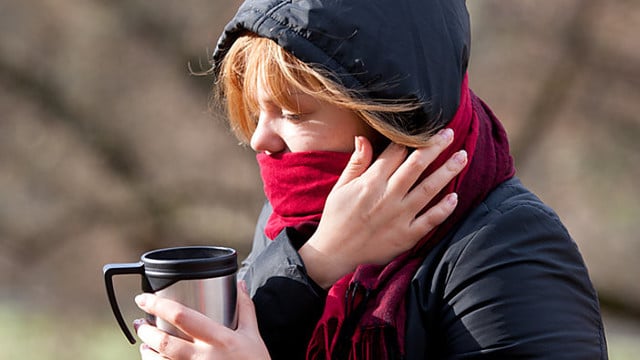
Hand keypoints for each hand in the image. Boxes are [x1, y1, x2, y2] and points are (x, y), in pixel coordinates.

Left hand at [134, 281, 269, 359]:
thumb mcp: (253, 336)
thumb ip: (245, 308)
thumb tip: (240, 284)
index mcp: (220, 339)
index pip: (182, 317)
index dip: (158, 305)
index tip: (144, 299)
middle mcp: (204, 357)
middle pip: (164, 342)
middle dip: (146, 330)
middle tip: (141, 322)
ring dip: (146, 350)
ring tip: (145, 341)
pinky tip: (153, 359)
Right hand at [298, 128, 466, 287]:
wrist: (334, 252)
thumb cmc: (337, 217)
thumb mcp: (341, 186)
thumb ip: (356, 162)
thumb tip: (363, 138)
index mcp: (370, 182)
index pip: (396, 152)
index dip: (411, 139)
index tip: (425, 129)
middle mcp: (388, 196)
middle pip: (417, 165)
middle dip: (435, 146)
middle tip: (450, 133)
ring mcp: (399, 216)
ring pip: (429, 189)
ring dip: (447, 171)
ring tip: (463, 156)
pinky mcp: (406, 236)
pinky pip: (430, 220)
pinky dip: (444, 208)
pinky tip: (455, 196)